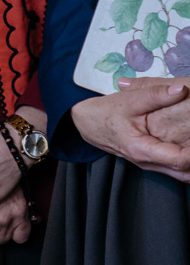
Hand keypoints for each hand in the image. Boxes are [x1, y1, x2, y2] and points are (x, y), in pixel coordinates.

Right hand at [73, 78, 189, 177]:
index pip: (180, 159)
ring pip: (182, 175)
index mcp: (142, 149)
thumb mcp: (128, 100)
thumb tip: (182, 89)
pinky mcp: (152, 163)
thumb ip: (155, 94)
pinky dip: (189, 164)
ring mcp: (150, 166)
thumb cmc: (106, 112)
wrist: (85, 124)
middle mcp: (148, 163)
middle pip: (186, 173)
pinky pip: (176, 170)